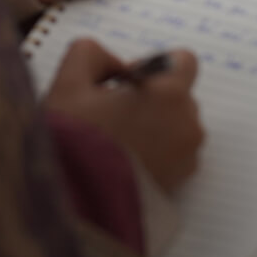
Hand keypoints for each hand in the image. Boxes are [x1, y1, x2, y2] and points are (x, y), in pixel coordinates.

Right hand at [45, 40, 203, 193]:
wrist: (75, 203)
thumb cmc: (74, 141)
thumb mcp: (69, 82)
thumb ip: (92, 53)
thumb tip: (112, 64)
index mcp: (170, 95)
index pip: (183, 61)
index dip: (154, 66)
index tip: (125, 83)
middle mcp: (188, 125)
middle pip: (177, 96)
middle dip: (150, 100)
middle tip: (111, 115)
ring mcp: (186, 158)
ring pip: (175, 127)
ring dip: (152, 127)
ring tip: (115, 141)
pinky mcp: (179, 183)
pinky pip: (173, 156)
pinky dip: (154, 153)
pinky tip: (123, 161)